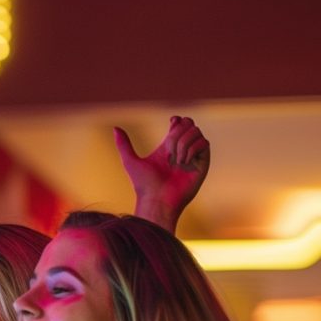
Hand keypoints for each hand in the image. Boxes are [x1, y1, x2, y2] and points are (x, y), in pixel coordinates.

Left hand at [116, 116, 209, 231]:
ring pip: (196, 132)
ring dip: (184, 142)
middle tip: (168, 150)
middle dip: (178, 132)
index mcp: (168, 147)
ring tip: (176, 160)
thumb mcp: (130, 162)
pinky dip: (193, 149)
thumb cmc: (143, 185)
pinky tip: (184, 162)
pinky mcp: (202, 163)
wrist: (156, 201)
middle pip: (189, 124)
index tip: (171, 122)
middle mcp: (182, 150)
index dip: (178, 120)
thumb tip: (115, 128)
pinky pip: (204, 143)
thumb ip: (123, 144)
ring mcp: (193, 156)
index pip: (180, 124)